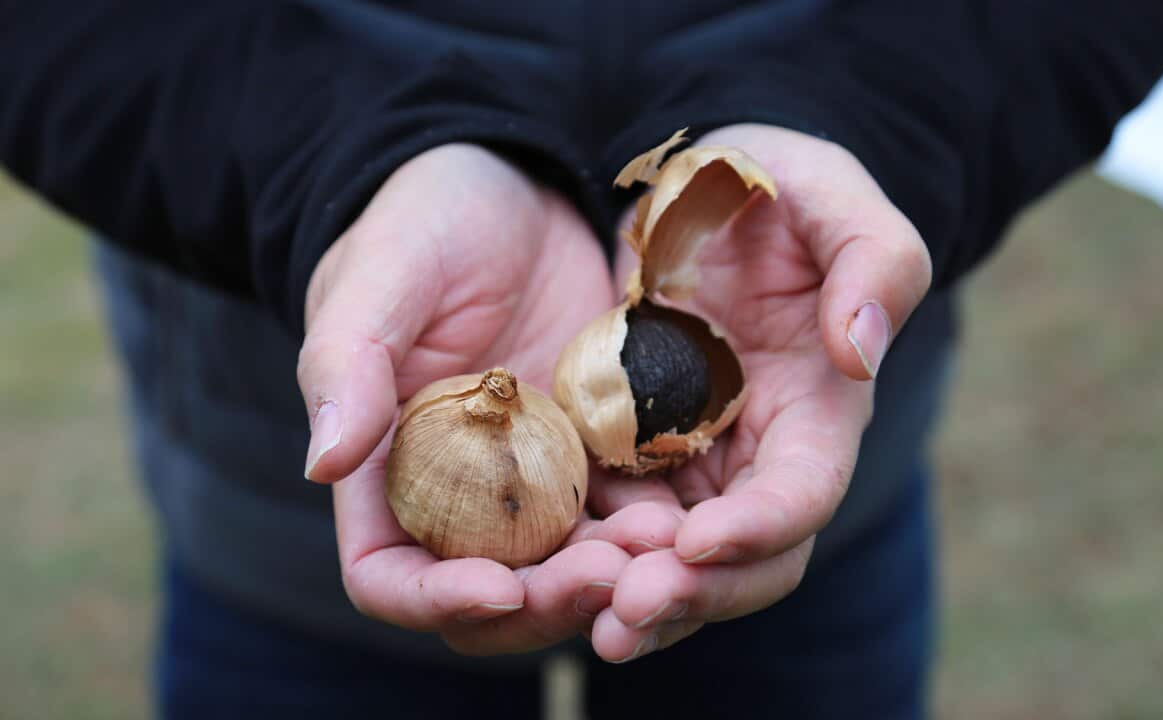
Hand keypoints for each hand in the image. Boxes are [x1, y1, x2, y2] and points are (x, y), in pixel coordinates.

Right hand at [297, 144, 679, 654]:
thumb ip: (348, 361)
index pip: (391, 576)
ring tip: (667, 546)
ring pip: (570, 567)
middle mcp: (460, 496)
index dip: (436, 601)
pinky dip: (655, 528)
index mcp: (387, 472)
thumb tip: (322, 464)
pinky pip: (628, 511)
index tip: (498, 588)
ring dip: (616, 576)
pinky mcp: (599, 454)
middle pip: (495, 594)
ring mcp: (536, 481)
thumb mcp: (382, 274)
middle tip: (613, 576)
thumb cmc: (425, 221)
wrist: (515, 187)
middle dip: (548, 603)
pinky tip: (691, 515)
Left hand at [589, 124, 932, 661]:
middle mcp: (757, 453)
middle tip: (622, 614)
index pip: (803, 492)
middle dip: (690, 593)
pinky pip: (607, 518)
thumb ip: (874, 263)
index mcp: (819, 407)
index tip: (697, 541)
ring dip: (628, 593)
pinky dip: (580, 552)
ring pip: (670, 559)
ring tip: (577, 613)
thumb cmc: (777, 182)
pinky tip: (532, 570)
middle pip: (740, 558)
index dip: (760, 527)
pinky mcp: (626, 449)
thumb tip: (862, 351)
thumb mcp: (833, 195)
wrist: (697, 186)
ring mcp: (690, 460)